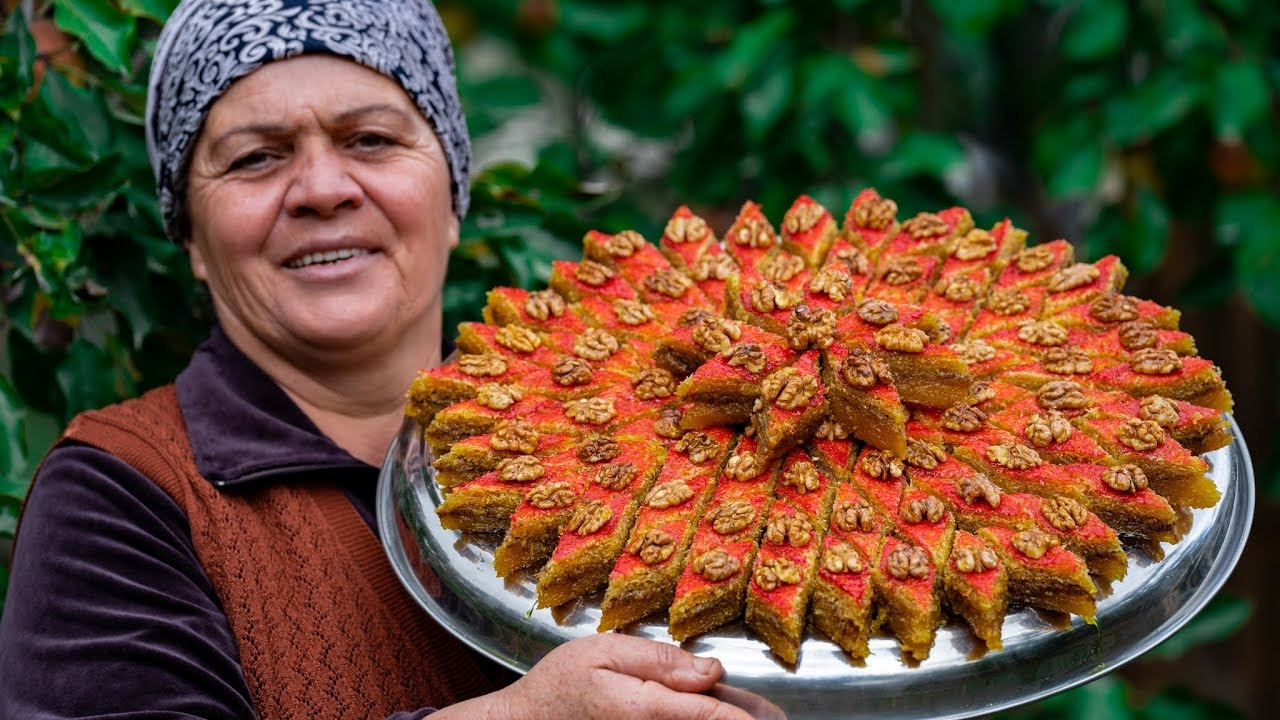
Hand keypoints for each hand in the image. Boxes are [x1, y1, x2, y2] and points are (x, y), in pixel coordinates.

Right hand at [474, 633, 785, 719]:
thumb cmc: (560, 685)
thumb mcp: (603, 651)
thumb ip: (659, 660)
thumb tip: (711, 670)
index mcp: (645, 707)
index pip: (711, 714)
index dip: (748, 715)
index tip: (774, 716)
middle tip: (775, 718)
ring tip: (759, 718)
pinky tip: (717, 717)